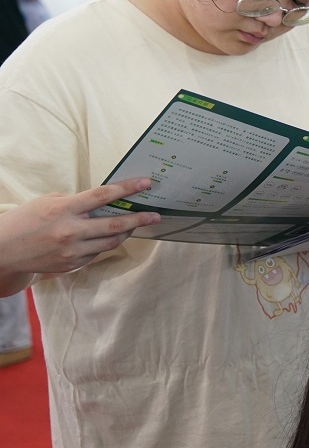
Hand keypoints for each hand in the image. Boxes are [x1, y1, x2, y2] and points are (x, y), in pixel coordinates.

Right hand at [0, 180, 159, 281]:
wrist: (2, 251)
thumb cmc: (24, 221)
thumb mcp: (47, 202)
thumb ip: (74, 202)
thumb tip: (101, 203)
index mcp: (63, 209)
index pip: (103, 195)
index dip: (128, 188)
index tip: (146, 183)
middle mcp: (70, 231)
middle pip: (116, 225)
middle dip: (140, 218)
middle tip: (155, 215)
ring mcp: (72, 251)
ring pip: (111, 242)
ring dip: (127, 232)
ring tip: (137, 224)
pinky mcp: (71, 264)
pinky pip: (96, 253)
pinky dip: (104, 244)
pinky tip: (107, 238)